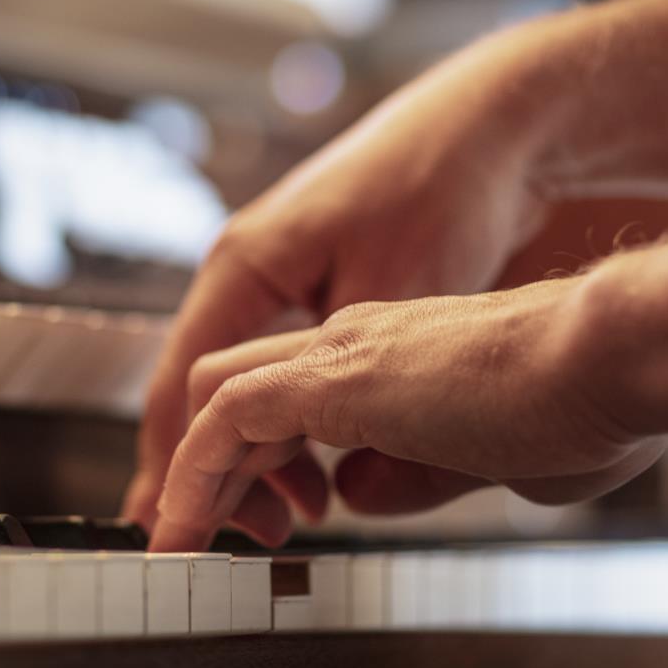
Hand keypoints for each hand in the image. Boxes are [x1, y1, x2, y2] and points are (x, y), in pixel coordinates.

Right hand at [122, 30, 560, 535]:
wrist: (493, 125)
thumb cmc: (441, 189)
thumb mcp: (396, 303)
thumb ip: (360, 397)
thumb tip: (347, 494)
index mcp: (243, 270)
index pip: (183, 392)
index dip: (176, 472)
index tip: (173, 535)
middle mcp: (247, 272)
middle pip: (202, 394)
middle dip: (214, 475)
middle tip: (237, 542)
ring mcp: (282, 277)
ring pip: (246, 386)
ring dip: (261, 454)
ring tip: (297, 515)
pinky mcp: (321, 284)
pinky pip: (283, 371)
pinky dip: (294, 424)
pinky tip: (327, 466)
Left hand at [147, 281, 667, 551]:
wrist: (614, 357)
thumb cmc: (591, 406)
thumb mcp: (493, 462)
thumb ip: (414, 474)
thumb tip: (356, 497)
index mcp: (399, 356)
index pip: (300, 398)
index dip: (266, 461)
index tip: (259, 521)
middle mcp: (359, 341)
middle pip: (242, 389)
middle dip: (209, 465)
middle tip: (196, 536)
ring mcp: (342, 351)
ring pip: (219, 398)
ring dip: (190, 476)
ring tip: (174, 546)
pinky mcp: (332, 377)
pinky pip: (225, 421)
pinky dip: (193, 476)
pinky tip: (184, 531)